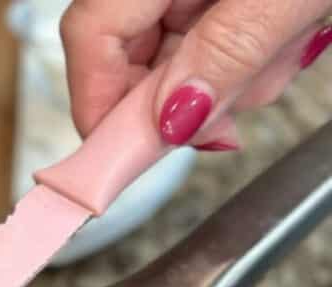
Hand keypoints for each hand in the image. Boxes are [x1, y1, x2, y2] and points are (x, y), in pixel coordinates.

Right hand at [60, 0, 331, 148]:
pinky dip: (254, 50)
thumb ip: (228, 53)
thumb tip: (170, 122)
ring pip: (181, 50)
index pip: (91, 36)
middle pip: (134, 51)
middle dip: (183, 96)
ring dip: (231, 74)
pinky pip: (220, 30)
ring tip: (291, 46)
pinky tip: (293, 32)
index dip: (100, 106)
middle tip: (231, 117)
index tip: (126, 159)